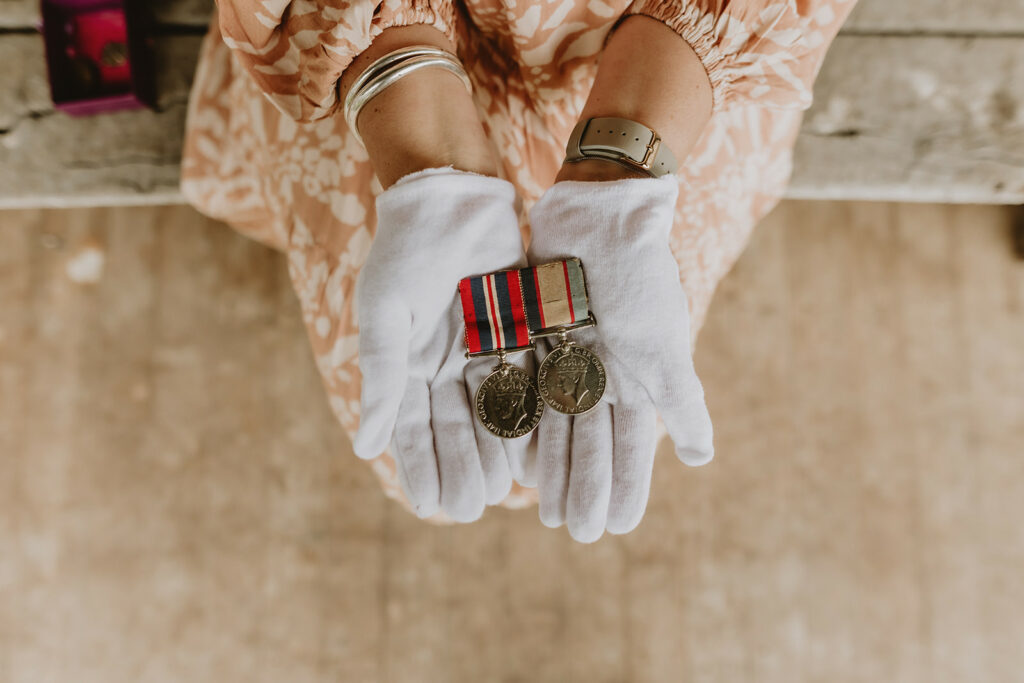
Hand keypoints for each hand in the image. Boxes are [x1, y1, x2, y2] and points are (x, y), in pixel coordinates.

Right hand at [352, 168, 531, 520]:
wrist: (450, 195)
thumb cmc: (405, 251)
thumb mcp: (384, 315)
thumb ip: (380, 378)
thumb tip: (366, 447)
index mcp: (408, 361)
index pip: (412, 426)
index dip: (420, 464)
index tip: (430, 505)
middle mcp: (446, 362)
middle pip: (455, 425)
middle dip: (462, 466)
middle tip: (472, 508)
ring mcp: (484, 347)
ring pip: (493, 410)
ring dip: (496, 450)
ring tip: (502, 490)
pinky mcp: (521, 329)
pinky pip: (528, 378)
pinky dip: (531, 411)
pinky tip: (536, 443)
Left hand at [525, 175, 713, 541]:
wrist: (598, 214)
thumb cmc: (637, 278)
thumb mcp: (662, 343)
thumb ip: (678, 400)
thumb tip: (701, 458)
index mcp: (637, 377)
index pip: (632, 445)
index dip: (626, 486)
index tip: (616, 527)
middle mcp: (602, 374)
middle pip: (592, 443)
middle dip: (586, 487)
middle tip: (577, 532)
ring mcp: (566, 359)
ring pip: (558, 426)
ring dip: (555, 468)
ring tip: (548, 512)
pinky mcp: (533, 340)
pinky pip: (527, 394)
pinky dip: (524, 428)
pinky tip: (516, 462)